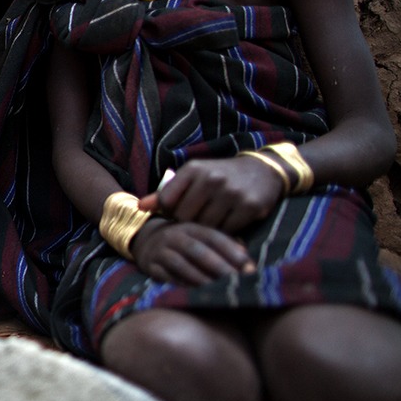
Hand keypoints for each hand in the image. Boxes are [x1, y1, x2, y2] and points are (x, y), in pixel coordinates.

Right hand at [131, 217, 255, 285]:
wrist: (145, 241)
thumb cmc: (183, 242)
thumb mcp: (198, 236)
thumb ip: (222, 245)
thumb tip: (247, 259)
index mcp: (190, 227)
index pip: (213, 236)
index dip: (231, 251)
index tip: (249, 267)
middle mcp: (173, 236)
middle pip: (197, 251)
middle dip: (219, 267)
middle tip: (236, 281)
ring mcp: (160, 250)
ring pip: (181, 264)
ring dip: (200, 278)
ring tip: (217, 291)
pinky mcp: (150, 266)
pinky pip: (165, 277)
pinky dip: (180, 285)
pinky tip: (195, 294)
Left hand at [139, 155, 283, 231]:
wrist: (262, 172)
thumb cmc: (218, 177)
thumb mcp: (191, 178)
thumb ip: (164, 194)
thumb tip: (138, 207)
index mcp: (193, 169)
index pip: (167, 201)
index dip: (170, 211)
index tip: (179, 211)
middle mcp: (212, 178)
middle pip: (185, 217)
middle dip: (188, 222)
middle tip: (197, 218)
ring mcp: (232, 192)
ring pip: (205, 226)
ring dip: (206, 228)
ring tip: (211, 219)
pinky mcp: (250, 206)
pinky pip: (227, 230)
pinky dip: (225, 231)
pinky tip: (227, 222)